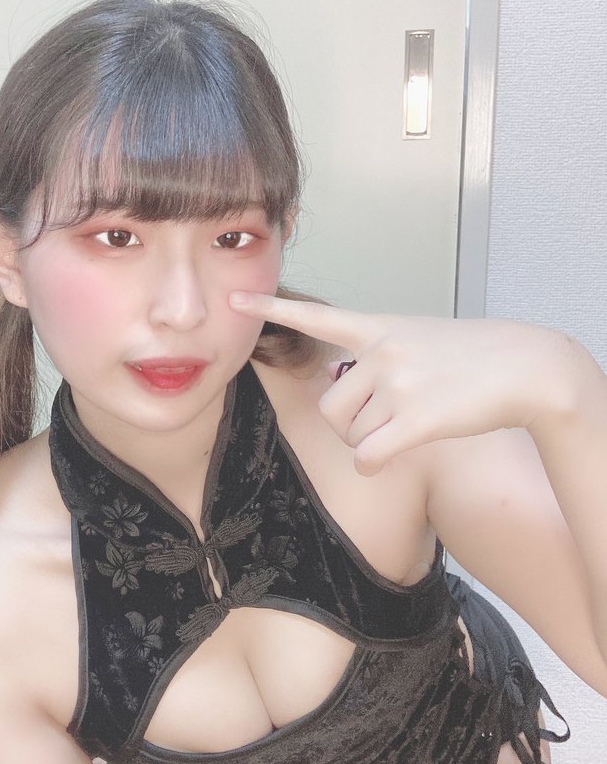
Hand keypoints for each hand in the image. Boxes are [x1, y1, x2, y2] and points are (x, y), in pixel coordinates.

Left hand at [229, 290, 569, 476]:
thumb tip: (347, 393)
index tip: (236, 298)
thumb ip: (379, 357)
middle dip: (349, 425)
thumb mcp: (420, 339)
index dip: (272, 309)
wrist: (526, 367)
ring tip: (409, 423)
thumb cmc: (475, 357)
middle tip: (385, 419)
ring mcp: (397, 383)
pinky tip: (392, 456)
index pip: (316, 316)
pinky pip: (367, 456)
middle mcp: (381, 352)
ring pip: (351, 435)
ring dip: (371, 443)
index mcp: (379, 328)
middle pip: (329, 407)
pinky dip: (373, 465)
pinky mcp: (414, 418)